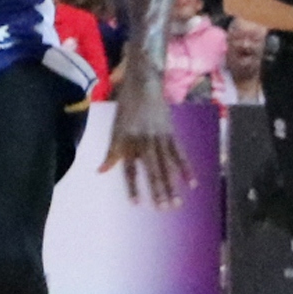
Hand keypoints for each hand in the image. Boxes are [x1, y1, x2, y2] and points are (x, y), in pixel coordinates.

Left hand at [103, 83, 186, 203]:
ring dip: (173, 185)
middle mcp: (144, 142)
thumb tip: (101, 172)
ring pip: (167, 166)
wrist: (143, 84)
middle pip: (152, 170)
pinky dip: (186, 168)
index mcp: (128, 142)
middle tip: (164, 209)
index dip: (133, 186)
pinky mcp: (171, 133)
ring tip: (177, 203)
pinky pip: (180, 154)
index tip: (137, 204)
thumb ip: (111, 152)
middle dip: (159, 191)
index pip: (130, 169)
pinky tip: (192, 183)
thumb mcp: (115, 129)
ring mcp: (160, 138)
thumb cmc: (126, 108)